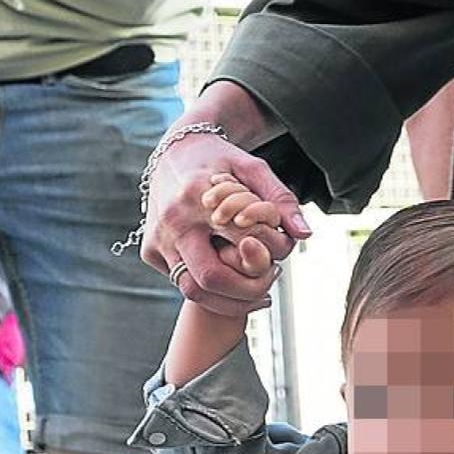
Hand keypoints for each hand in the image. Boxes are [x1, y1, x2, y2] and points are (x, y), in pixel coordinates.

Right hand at [142, 129, 310, 315]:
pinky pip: (180, 282)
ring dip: (227, 302)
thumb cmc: (220, 159)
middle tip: (269, 287)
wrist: (175, 151)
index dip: (264, 257)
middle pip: (210, 277)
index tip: (279, 262)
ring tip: (256, 294)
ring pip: (192, 290)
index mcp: (199, 196)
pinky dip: (208, 290)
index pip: (239, 240)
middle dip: (245, 291)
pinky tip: (230, 283)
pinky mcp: (149, 251)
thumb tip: (304, 233)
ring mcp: (157, 238)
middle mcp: (174, 220)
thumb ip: (281, 198)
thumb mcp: (254, 168)